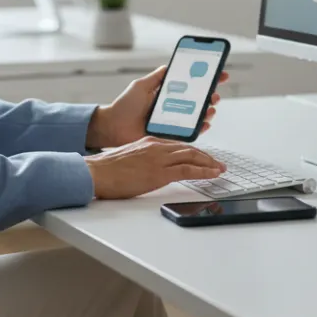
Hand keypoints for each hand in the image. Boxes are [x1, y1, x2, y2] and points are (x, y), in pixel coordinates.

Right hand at [85, 137, 224, 198]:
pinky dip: (204, 171)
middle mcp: (156, 146)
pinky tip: (213, 174)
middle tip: (218, 163)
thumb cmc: (106, 169)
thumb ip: (142, 160)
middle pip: (188, 148)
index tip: (202, 157)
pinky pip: (188, 169)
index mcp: (148, 142)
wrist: (96, 172)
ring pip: (192, 156)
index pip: (177, 145)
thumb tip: (149, 170)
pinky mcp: (160, 172)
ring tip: (220, 169)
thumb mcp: (128, 159)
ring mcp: (159, 158)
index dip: (193, 152)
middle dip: (206, 156)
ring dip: (209, 163)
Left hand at [86, 65, 228, 148]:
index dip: (206, 79)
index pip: (191, 85)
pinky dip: (201, 127)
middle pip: (198, 100)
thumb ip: (156, 77)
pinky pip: (191, 131)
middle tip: (214, 93)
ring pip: (198, 115)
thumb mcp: (141, 86)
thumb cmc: (124, 106)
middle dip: (211, 95)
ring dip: (208, 110)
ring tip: (210, 107)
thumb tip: (170, 65)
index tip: (219, 73)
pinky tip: (205, 122)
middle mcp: (173, 107)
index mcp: (167, 94)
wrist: (114, 127)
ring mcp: (174, 121)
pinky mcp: (172, 134)